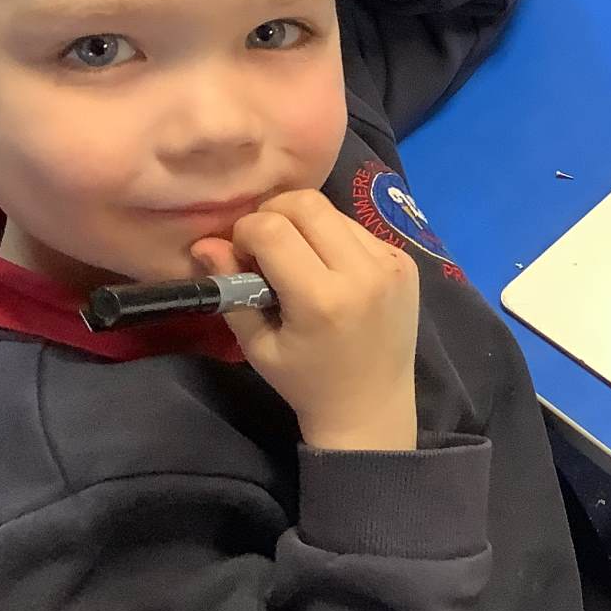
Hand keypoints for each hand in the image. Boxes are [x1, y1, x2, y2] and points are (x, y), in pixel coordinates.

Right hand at [192, 191, 418, 451]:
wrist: (371, 406)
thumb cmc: (306, 382)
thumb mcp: (257, 344)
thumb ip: (231, 289)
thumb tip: (203, 243)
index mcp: (321, 299)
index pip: (272, 229)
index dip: (245, 233)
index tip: (242, 257)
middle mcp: (362, 273)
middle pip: (307, 204)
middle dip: (274, 215)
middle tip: (265, 247)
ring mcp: (391, 265)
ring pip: (334, 212)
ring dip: (306, 225)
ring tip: (298, 261)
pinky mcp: (406, 263)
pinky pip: (359, 229)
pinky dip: (335, 238)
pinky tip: (330, 270)